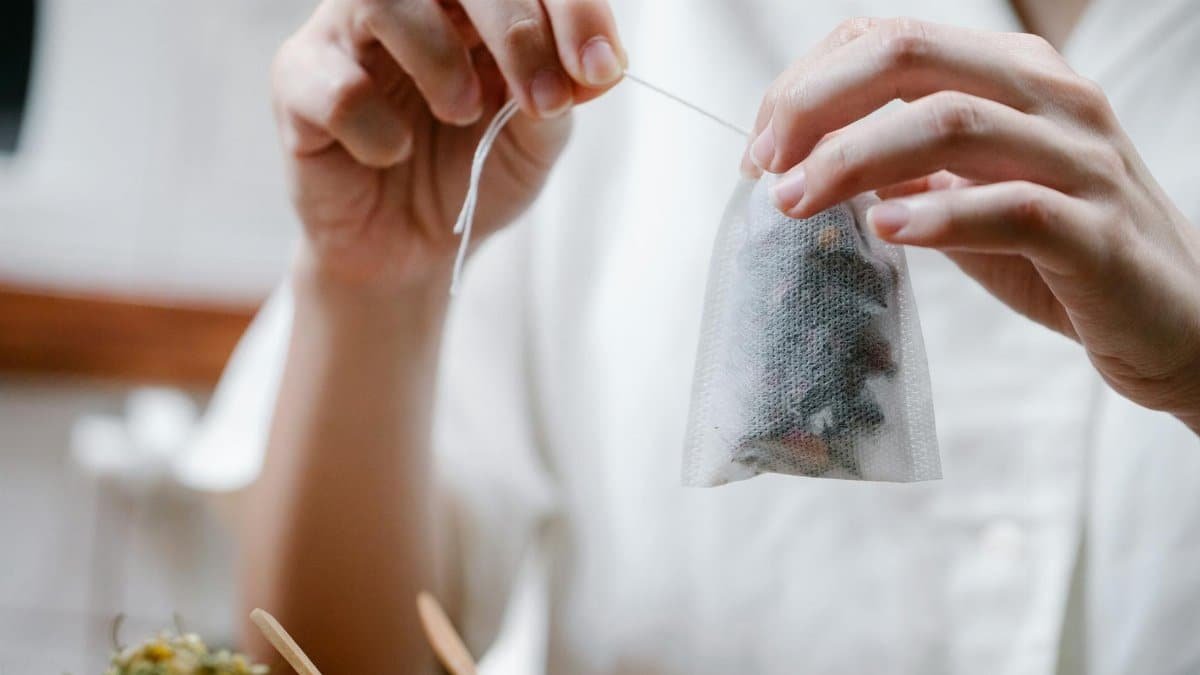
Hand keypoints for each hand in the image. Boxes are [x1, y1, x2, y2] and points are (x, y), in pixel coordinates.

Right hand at [274, 0, 625, 291]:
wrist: (409, 250)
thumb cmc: (470, 174)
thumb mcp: (535, 142)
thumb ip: (564, 96)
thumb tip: (604, 64)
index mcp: (471, 3)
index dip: (570, 9)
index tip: (601, 68)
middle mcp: (407, 1)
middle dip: (514, 28)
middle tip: (543, 99)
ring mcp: (344, 35)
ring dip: (437, 58)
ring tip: (461, 113)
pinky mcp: (297, 83)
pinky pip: (336, 87)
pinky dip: (377, 129)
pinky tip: (392, 154)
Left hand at [745, 18, 1199, 430]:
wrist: (1173, 318)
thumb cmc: (1057, 251)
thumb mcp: (966, 193)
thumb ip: (902, 167)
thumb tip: (806, 164)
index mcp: (1011, 73)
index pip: (889, 39)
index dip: (808, 84)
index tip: (760, 147)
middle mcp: (1050, 98)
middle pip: (909, 58)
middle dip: (815, 107)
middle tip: (762, 167)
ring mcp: (1080, 161)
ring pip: (953, 123)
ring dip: (853, 160)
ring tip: (794, 202)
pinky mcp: (1099, 234)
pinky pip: (1016, 208)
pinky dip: (941, 215)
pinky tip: (886, 229)